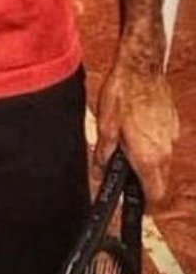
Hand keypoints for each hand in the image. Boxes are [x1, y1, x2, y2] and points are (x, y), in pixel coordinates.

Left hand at [94, 56, 178, 206]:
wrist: (142, 67)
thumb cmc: (122, 93)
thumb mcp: (105, 124)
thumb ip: (104, 151)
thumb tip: (100, 168)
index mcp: (147, 156)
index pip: (154, 195)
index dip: (146, 205)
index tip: (137, 206)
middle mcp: (164, 151)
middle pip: (159, 182)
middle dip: (144, 183)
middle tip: (125, 173)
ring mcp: (171, 138)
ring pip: (163, 163)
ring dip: (148, 162)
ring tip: (128, 144)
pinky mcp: (173, 126)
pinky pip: (164, 144)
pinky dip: (153, 145)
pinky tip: (137, 128)